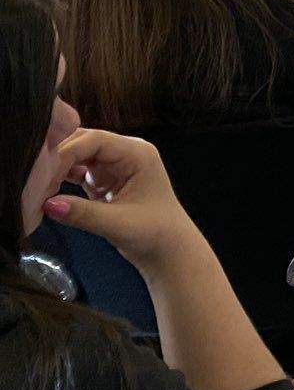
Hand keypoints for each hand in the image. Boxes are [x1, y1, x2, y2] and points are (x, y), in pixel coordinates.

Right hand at [40, 129, 204, 276]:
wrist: (168, 250)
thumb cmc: (154, 233)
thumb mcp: (118, 224)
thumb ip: (83, 213)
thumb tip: (47, 204)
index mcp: (137, 153)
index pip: (95, 140)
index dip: (65, 152)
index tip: (40, 173)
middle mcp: (125, 153)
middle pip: (82, 142)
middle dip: (55, 158)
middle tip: (30, 179)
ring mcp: (112, 165)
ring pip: (76, 156)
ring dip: (54, 169)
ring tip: (32, 187)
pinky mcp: (102, 180)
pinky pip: (75, 172)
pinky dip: (58, 180)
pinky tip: (42, 193)